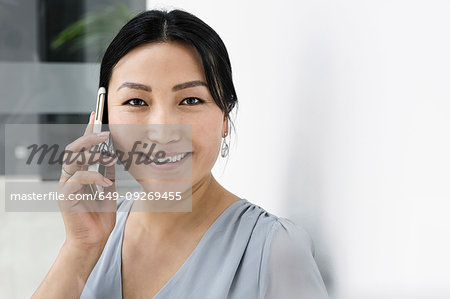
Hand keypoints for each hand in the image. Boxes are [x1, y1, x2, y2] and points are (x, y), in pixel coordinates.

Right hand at [57, 112, 117, 249]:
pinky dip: (93, 177)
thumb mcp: (108, 190)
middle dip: (89, 137)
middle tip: (105, 132)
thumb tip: (111, 155)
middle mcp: (69, 177)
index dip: (88, 129)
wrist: (94, 241)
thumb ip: (107, 173)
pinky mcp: (65, 197)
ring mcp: (65, 187)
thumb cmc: (99, 217)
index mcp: (78, 174)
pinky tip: (106, 182)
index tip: (96, 113)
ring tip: (108, 154)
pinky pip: (77, 180)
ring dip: (91, 154)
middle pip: (74, 149)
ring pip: (72, 160)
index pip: (82, 147)